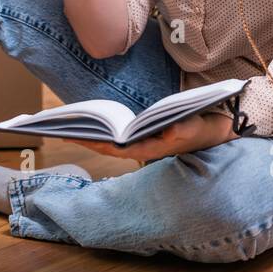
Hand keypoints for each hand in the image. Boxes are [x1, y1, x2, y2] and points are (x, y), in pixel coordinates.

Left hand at [61, 113, 233, 163]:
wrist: (215, 132)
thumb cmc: (203, 129)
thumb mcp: (196, 127)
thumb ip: (183, 129)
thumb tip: (168, 130)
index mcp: (148, 150)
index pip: (113, 148)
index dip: (93, 141)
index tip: (73, 134)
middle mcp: (141, 149)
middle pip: (105, 146)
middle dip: (83, 137)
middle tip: (57, 127)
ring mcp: (141, 144)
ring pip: (108, 142)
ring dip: (88, 134)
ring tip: (66, 123)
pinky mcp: (142, 137)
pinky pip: (115, 136)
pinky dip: (101, 129)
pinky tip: (88, 121)